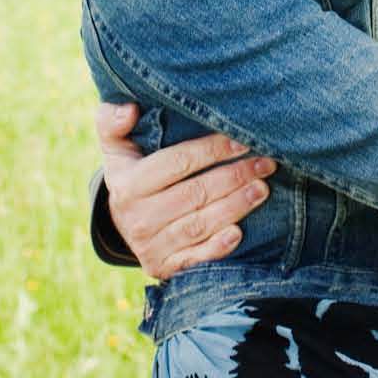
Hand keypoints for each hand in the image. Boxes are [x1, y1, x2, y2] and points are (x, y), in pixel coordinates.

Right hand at [94, 103, 273, 281]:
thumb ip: (112, 122)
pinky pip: (195, 258)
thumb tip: (128, 109)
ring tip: (262, 189)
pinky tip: (239, 233)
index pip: (177, 163)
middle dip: (235, 176)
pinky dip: (218, 247)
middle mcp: (137, 218)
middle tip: (266, 164)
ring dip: (236, 207)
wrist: (122, 223)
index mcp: (127, 185)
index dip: (212, 150)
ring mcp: (150, 246)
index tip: (242, 141)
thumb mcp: (114, 146)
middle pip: (195, 194)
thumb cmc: (130, 172)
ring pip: (200, 224)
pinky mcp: (164, 267)